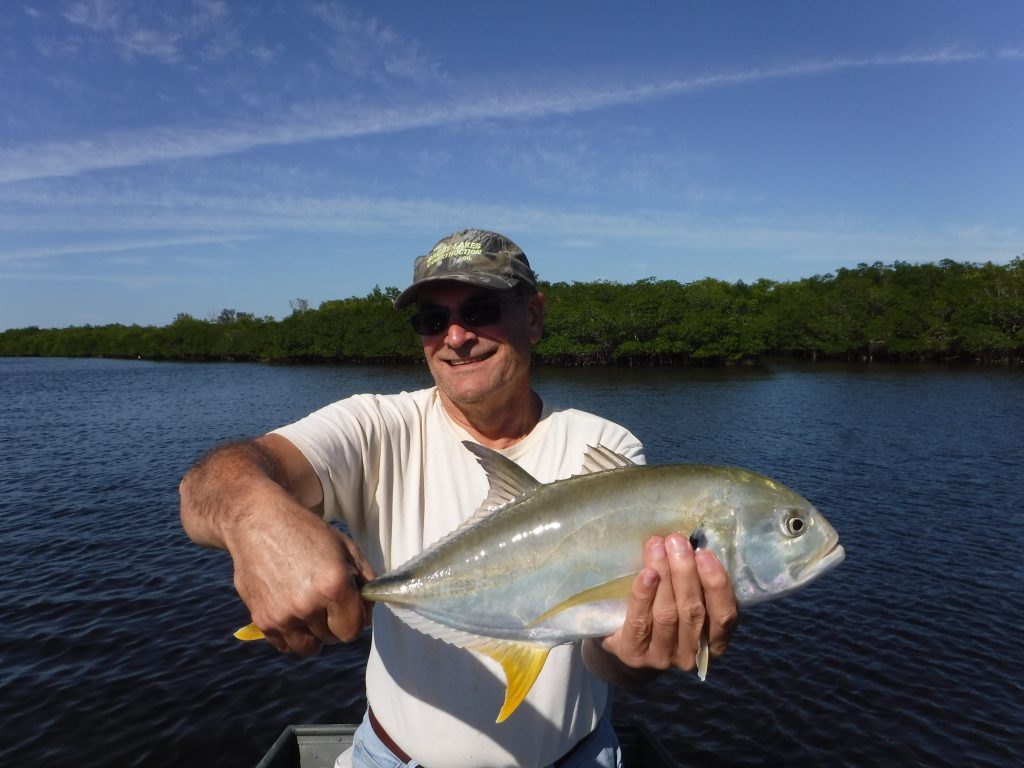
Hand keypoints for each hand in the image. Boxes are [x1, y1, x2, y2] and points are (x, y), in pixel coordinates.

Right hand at [229, 501, 375, 655]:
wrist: (259, 523)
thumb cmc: (306, 532)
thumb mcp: (346, 547)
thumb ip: (366, 579)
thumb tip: (370, 608)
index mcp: (334, 586)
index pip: (354, 630)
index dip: (355, 618)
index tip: (350, 606)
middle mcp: (308, 605)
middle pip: (333, 638)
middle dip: (335, 622)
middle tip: (327, 600)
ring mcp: (283, 615)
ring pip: (309, 647)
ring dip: (313, 633)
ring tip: (310, 608)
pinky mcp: (262, 620)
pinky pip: (285, 645)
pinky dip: (291, 633)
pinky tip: (291, 610)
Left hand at [598, 533, 736, 675]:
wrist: (623, 639)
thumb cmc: (662, 608)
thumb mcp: (686, 598)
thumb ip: (696, 581)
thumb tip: (693, 544)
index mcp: (714, 640)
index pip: (724, 615)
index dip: (716, 585)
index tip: (705, 554)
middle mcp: (691, 654)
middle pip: (693, 612)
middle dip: (685, 573)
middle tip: (676, 541)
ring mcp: (663, 657)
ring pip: (667, 615)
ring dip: (664, 576)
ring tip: (657, 547)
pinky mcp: (635, 654)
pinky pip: (640, 622)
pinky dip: (644, 594)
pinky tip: (646, 573)